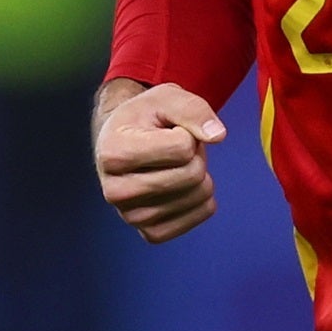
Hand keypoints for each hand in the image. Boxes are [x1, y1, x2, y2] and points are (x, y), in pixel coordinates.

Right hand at [93, 80, 227, 242]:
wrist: (124, 141)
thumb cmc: (145, 117)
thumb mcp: (165, 97)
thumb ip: (193, 109)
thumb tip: (218, 136)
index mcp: (113, 153)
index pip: (182, 147)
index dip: (186, 131)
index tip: (167, 129)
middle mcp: (115, 191)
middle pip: (191, 174)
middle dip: (195, 153)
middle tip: (175, 146)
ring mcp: (131, 217)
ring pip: (199, 195)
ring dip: (199, 172)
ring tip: (175, 163)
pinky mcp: (150, 233)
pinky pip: (200, 214)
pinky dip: (201, 196)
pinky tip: (181, 184)